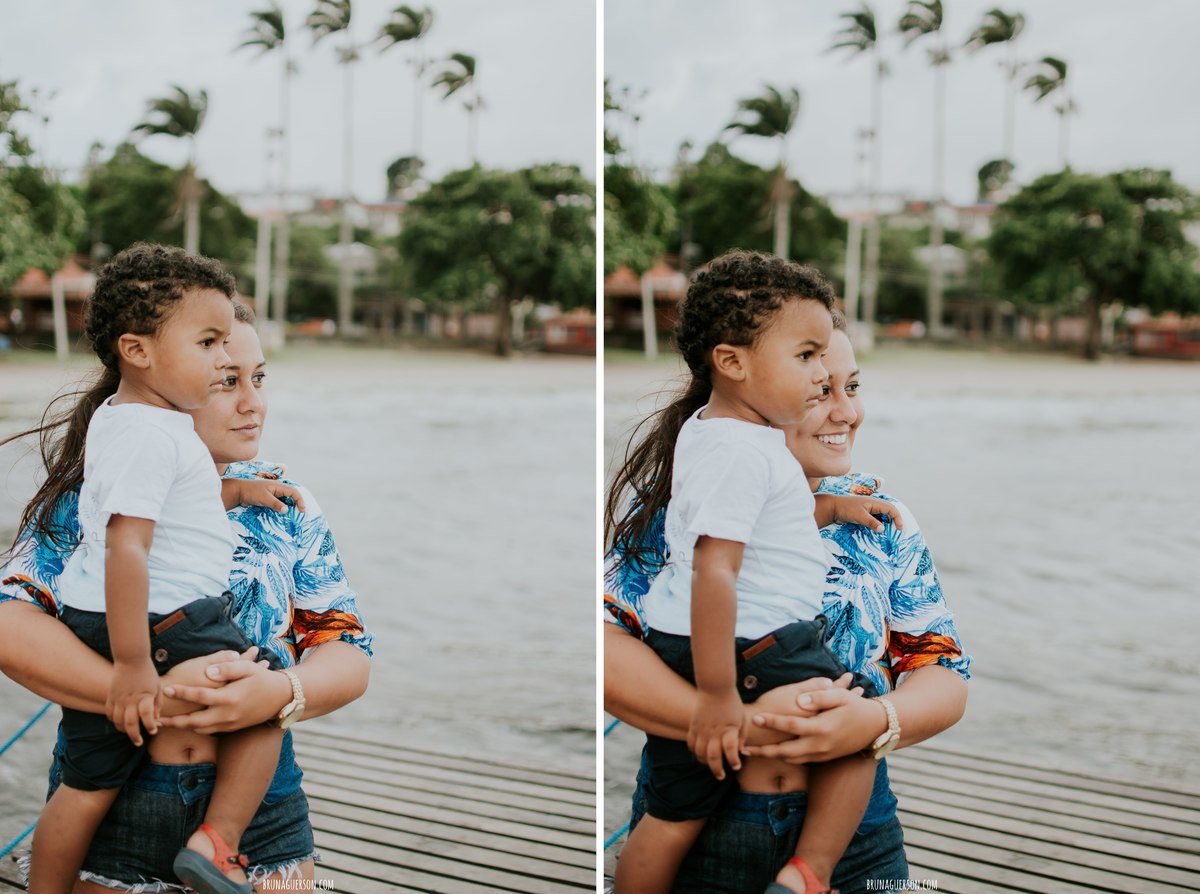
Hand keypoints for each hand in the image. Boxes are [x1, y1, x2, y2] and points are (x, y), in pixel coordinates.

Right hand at [108, 658, 160, 745]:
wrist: (131, 659)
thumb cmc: (147, 673)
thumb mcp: (157, 687)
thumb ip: (157, 704)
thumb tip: (156, 721)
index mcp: (144, 696)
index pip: (146, 716)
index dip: (150, 726)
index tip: (154, 730)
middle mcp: (130, 699)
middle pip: (130, 723)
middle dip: (135, 735)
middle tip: (139, 742)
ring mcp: (118, 698)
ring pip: (117, 721)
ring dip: (123, 730)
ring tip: (130, 733)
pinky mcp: (110, 696)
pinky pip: (109, 713)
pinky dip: (114, 721)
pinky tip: (120, 723)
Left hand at [159, 658, 290, 733]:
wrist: (282, 698)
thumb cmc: (264, 679)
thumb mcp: (248, 668)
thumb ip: (227, 668)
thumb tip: (207, 672)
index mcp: (230, 698)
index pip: (200, 696)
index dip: (181, 693)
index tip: (166, 689)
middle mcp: (228, 714)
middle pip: (194, 721)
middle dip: (173, 722)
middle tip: (155, 719)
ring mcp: (230, 724)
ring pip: (200, 729)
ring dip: (183, 726)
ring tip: (167, 723)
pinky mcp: (233, 728)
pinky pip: (210, 731)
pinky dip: (196, 727)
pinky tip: (188, 723)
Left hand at [222, 478, 305, 512]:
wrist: (238, 491)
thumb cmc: (251, 492)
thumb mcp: (264, 498)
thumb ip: (276, 504)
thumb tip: (287, 511)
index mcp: (278, 486)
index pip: (294, 492)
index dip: (300, 500)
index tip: (302, 510)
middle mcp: (277, 488)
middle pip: (292, 495)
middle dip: (297, 503)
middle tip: (300, 513)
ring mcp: (273, 493)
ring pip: (286, 499)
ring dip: (290, 505)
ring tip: (293, 514)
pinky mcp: (268, 498)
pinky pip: (279, 502)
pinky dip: (283, 507)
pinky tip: (282, 513)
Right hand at [688, 688, 744, 780]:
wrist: (715, 687)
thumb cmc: (732, 702)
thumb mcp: (742, 718)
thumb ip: (742, 736)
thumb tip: (740, 751)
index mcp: (729, 729)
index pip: (730, 750)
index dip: (734, 761)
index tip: (736, 766)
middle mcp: (714, 731)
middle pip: (713, 757)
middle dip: (717, 770)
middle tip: (721, 776)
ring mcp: (702, 729)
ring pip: (699, 753)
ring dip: (705, 763)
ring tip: (711, 766)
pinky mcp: (694, 726)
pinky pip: (690, 743)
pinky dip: (694, 752)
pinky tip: (700, 754)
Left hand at [743, 677, 879, 764]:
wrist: (876, 728)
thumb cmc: (857, 707)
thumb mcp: (840, 697)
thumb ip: (818, 697)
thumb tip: (798, 700)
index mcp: (822, 728)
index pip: (791, 725)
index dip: (772, 721)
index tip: (755, 717)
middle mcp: (820, 745)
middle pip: (785, 751)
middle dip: (763, 751)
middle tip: (743, 748)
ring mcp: (822, 754)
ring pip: (791, 759)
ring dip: (771, 756)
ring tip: (752, 752)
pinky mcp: (824, 759)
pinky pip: (800, 761)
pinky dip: (785, 758)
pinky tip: (773, 753)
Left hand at [825, 494, 902, 532]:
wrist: (832, 507)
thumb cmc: (846, 509)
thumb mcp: (860, 516)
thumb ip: (871, 522)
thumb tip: (883, 529)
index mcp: (874, 502)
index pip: (891, 508)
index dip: (898, 517)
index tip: (900, 528)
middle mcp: (873, 504)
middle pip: (889, 510)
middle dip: (895, 519)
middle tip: (898, 530)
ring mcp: (868, 508)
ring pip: (882, 514)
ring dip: (887, 521)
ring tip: (891, 531)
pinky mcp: (864, 513)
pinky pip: (875, 517)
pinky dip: (880, 523)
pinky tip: (879, 530)